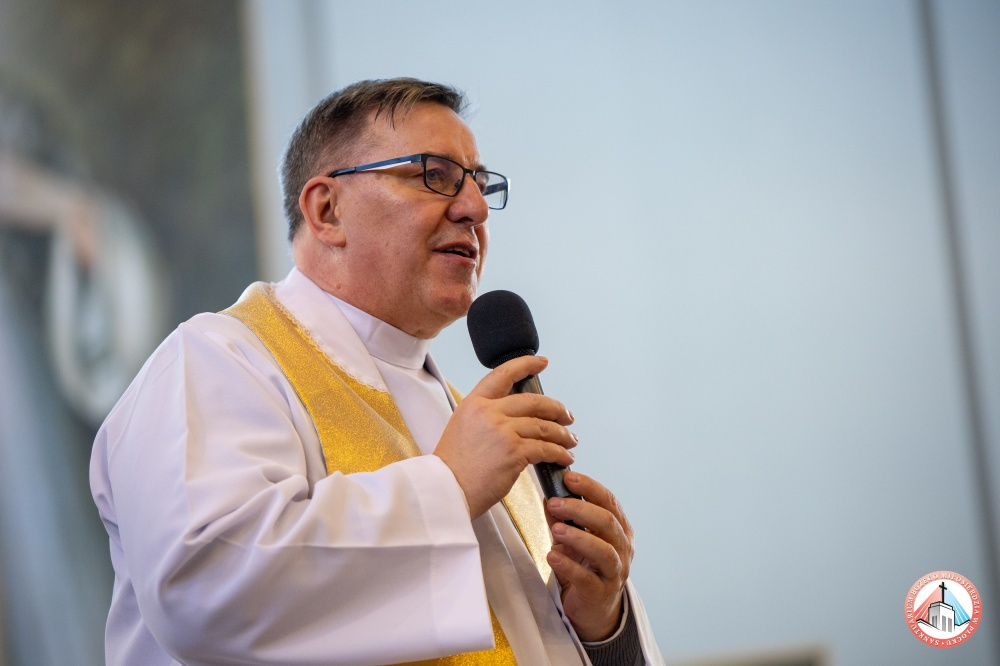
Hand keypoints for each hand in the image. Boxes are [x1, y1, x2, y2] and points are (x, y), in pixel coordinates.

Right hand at [434, 356, 576, 517]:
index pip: (503, 374)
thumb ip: (485, 419)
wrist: (446, 491)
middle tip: (566, 416)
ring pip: (544, 426)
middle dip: (556, 409)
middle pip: (533, 401)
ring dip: (562, 434)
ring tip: (570, 441)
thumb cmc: (453, 469)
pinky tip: (564, 458)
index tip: (541, 363)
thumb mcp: (462, 429)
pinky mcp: (514, 451)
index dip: (526, 365)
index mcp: (473, 403)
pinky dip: (559, 453)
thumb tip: (514, 420)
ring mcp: (502, 430)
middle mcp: (488, 412)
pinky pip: (546, 448)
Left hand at [545, 471, 634, 641]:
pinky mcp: (602, 593)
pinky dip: (570, 566)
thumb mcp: (575, 540)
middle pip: (608, 522)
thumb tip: (548, 496)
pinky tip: (553, 556)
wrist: (594, 608)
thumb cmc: (586, 567)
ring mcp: (616, 571)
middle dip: (580, 509)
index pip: (609, 502)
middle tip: (555, 503)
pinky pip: (587, 578)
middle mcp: (623, 548)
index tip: (569, 478)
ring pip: (604, 550)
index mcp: (619, 529)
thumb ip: (563, 520)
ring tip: (556, 529)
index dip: (590, 488)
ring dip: (579, 537)